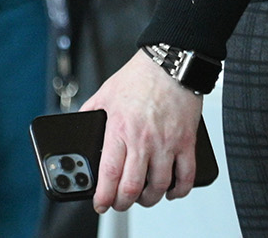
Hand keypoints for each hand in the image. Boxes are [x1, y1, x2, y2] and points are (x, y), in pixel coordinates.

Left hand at [85, 52, 203, 212]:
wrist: (170, 63)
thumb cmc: (139, 77)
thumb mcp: (105, 94)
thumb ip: (91, 113)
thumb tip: (80, 127)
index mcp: (119, 128)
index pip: (109, 173)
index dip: (104, 195)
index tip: (100, 203)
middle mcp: (143, 139)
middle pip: (133, 186)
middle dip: (124, 202)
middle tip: (120, 203)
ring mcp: (166, 143)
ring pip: (159, 186)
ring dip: (150, 199)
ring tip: (144, 198)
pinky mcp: (186, 142)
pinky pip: (186, 176)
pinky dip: (179, 190)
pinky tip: (171, 191)